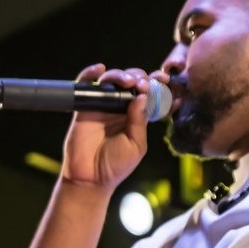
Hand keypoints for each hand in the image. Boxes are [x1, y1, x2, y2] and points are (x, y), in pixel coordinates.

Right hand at [61, 64, 167, 192]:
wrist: (90, 178)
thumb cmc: (116, 166)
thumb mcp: (136, 146)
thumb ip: (140, 122)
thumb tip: (142, 96)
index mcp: (137, 117)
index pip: (148, 95)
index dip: (156, 85)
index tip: (164, 79)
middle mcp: (120, 108)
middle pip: (131, 82)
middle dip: (140, 78)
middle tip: (143, 84)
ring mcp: (102, 105)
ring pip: (112, 80)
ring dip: (121, 76)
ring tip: (128, 82)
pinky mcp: (84, 106)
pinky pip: (86, 84)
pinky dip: (90, 73)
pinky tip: (99, 69)